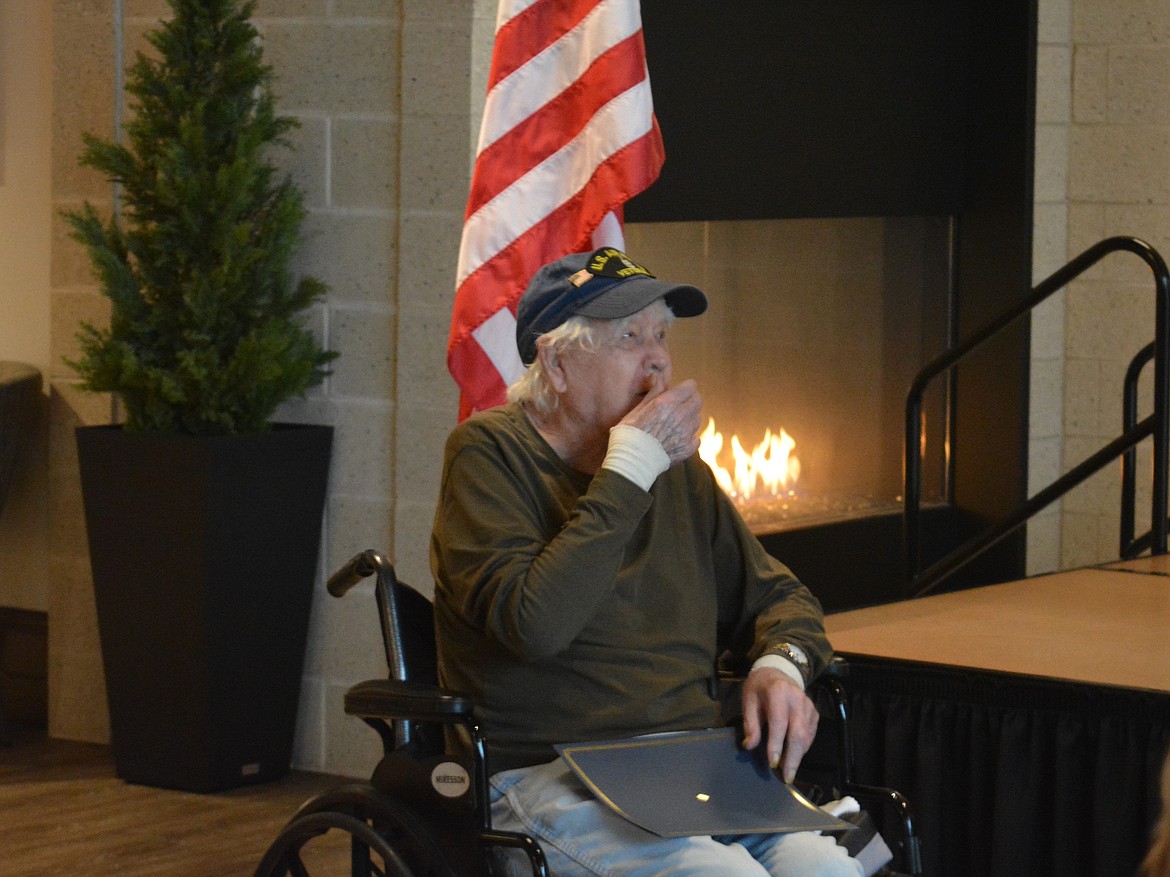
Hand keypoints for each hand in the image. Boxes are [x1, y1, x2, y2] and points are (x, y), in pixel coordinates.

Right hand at [619, 376, 701, 464]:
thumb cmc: (629, 433)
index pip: (690, 386)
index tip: (679, 391)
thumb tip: (658, 376)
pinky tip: (677, 438)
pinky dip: (689, 437)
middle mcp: (681, 416)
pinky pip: (696, 438)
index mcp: (668, 402)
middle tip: (680, 405)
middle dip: (690, 400)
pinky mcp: (687, 449)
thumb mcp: (638, 408)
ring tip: (675, 423)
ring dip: (689, 418)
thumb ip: (653, 391)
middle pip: (698, 401)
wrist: (632, 460)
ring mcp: (686, 433)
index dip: (685, 387)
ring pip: (697, 419)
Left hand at [740, 668, 818, 783]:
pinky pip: (811, 734)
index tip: (772, 763)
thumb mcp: (749, 700)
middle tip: (787, 777)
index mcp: (778, 693)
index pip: (779, 723)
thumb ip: (751, 723)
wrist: (778, 670)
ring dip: (798, 756)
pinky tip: (795, 756)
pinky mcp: (814, 712)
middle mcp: (797, 699)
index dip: (776, 745)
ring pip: (807, 736)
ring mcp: (808, 706)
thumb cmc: (759, 687)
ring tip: (788, 771)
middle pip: (798, 733)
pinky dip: (803, 748)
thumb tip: (749, 746)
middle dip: (793, 758)